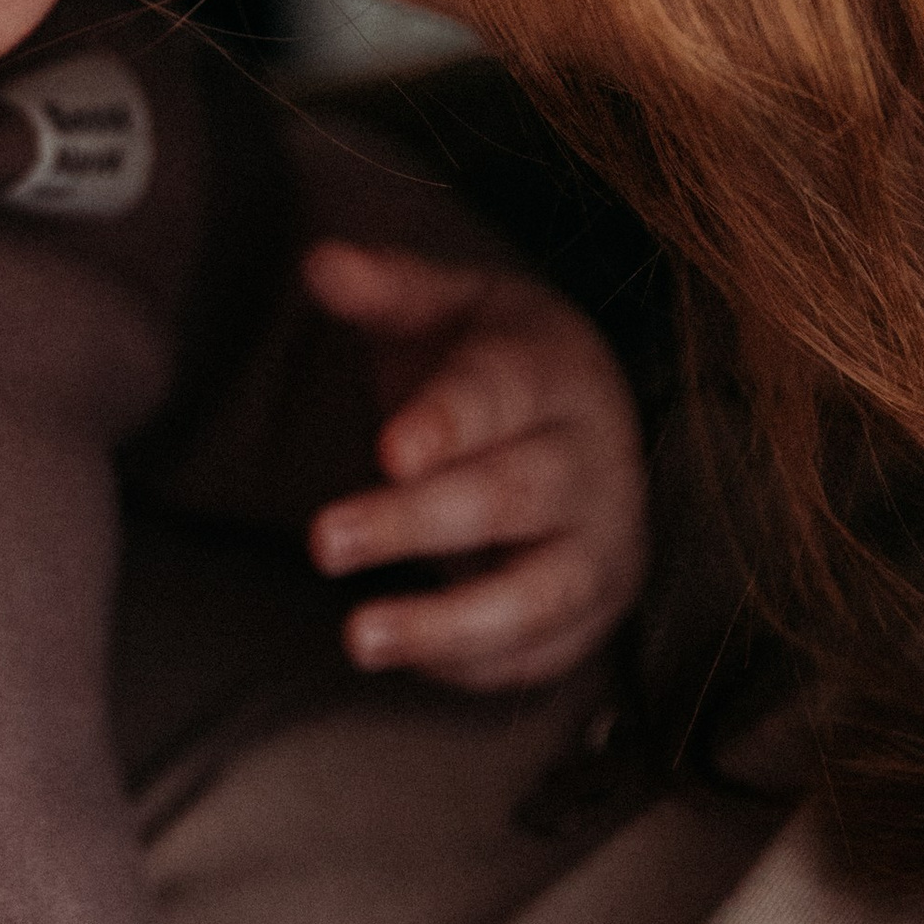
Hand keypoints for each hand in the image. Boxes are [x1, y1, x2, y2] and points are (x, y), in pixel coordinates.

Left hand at [302, 242, 647, 687]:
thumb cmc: (492, 358)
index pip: (502, 397)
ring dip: (451, 622)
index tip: (388, 450)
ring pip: (541, 594)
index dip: (447, 424)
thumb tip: (319, 260)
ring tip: (356, 635)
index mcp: (554, 370)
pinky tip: (403, 654)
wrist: (586, 419)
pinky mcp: (594, 609)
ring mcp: (603, 542)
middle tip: (322, 540)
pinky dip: (475, 663)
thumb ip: (384, 287)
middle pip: (512, 496)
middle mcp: (594, 460)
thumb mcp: (447, 306)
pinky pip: (541, 652)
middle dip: (418, 523)